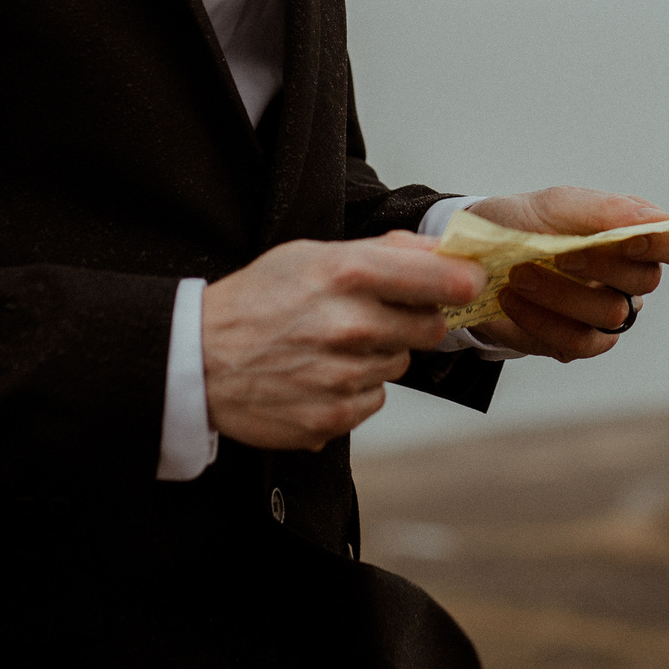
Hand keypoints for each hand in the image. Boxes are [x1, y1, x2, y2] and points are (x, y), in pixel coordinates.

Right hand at [201, 230, 485, 449]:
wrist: (199, 360)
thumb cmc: (258, 300)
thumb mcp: (312, 255)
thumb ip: (382, 252)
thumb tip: (441, 251)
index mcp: (347, 274)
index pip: (440, 280)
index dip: (463, 283)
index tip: (470, 284)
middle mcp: (350, 325)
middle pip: (430, 328)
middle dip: (412, 320)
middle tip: (372, 315)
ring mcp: (341, 376)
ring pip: (400, 365)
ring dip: (378, 355)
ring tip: (330, 345)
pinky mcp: (332, 417)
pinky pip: (373, 400)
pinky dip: (355, 390)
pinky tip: (319, 375)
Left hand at [463, 186, 668, 361]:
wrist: (474, 257)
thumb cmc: (525, 224)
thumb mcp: (556, 204)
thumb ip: (604, 210)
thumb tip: (653, 220)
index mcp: (631, 235)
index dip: (664, 245)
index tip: (629, 240)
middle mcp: (627, 278)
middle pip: (645, 281)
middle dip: (598, 265)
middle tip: (556, 254)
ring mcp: (606, 313)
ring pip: (609, 315)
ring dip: (559, 295)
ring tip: (518, 276)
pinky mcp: (579, 342)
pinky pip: (576, 342)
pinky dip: (539, 320)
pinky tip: (511, 301)